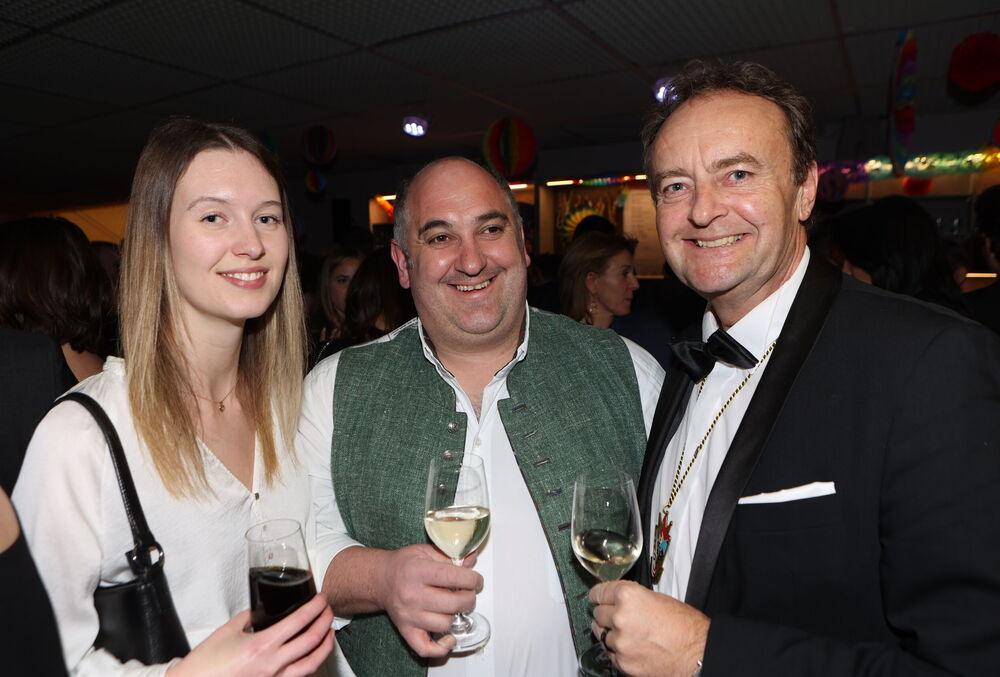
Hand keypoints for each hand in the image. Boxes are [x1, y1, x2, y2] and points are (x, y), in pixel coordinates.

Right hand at [166, 594, 332, 676]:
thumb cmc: (206, 663)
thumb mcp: (228, 630)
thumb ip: (249, 617)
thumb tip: (261, 610)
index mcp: (263, 645)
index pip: (299, 622)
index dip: (315, 608)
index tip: (321, 599)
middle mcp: (273, 665)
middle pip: (312, 641)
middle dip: (325, 622)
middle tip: (328, 610)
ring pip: (311, 664)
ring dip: (325, 647)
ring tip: (329, 634)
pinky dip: (309, 665)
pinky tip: (311, 656)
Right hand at [374, 544, 482, 657]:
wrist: (381, 579)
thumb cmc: (404, 565)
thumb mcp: (425, 552)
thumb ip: (449, 556)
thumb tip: (471, 558)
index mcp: (419, 571)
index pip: (454, 577)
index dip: (472, 579)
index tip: (476, 580)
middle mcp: (413, 595)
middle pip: (454, 603)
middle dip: (468, 598)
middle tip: (468, 593)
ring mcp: (409, 615)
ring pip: (445, 624)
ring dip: (455, 616)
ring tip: (453, 607)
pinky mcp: (406, 630)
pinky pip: (426, 648)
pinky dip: (441, 647)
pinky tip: (448, 636)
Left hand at [590, 581, 708, 676]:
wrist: (697, 655)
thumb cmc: (686, 628)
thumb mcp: (658, 599)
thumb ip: (633, 598)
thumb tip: (618, 600)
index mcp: (628, 596)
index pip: (599, 592)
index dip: (599, 595)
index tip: (597, 597)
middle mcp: (620, 617)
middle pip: (597, 613)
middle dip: (606, 614)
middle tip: (617, 617)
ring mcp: (620, 642)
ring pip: (601, 634)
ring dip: (610, 633)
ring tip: (628, 634)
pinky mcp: (622, 662)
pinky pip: (609, 653)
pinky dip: (617, 650)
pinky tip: (631, 647)